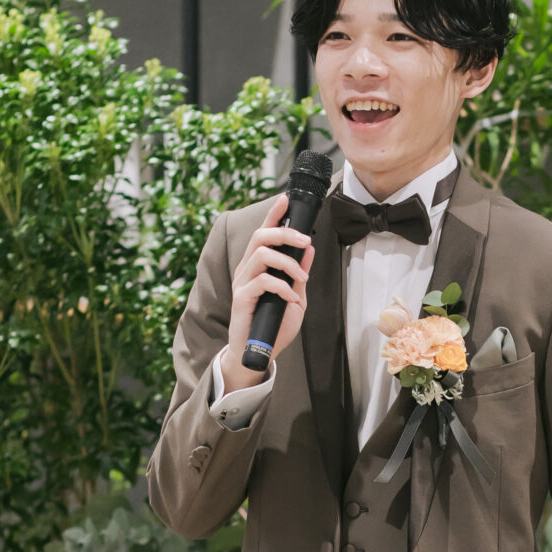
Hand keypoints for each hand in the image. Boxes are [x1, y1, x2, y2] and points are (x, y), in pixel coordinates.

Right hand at [220, 194, 315, 390]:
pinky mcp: (241, 299)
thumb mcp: (295, 296)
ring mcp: (242, 283)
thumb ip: (299, 273)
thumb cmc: (274, 324)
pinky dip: (283, 287)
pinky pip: (262, 282)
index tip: (285, 199)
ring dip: (288, 263)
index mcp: (259, 265)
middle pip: (260, 236)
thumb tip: (309, 249)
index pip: (264, 233)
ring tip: (301, 278)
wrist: (258, 352)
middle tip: (306, 241)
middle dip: (285, 233)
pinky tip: (292, 299)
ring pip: (262, 255)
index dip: (274, 214)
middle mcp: (247, 269)